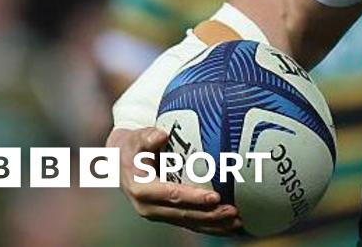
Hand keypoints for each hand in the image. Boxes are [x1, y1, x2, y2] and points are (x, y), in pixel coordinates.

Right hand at [107, 127, 242, 235]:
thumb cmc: (134, 147)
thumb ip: (147, 136)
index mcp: (141, 189)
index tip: (215, 196)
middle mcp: (149, 207)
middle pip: (183, 214)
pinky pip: (191, 224)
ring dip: (214, 225)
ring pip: (189, 223)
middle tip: (233, 211)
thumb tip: (160, 135)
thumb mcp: (137, 139)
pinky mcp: (168, 216)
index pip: (171, 195)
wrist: (123, 162)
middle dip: (209, 215)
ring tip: (237, 222)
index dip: (193, 198)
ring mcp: (159, 214)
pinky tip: (230, 226)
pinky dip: (210, 227)